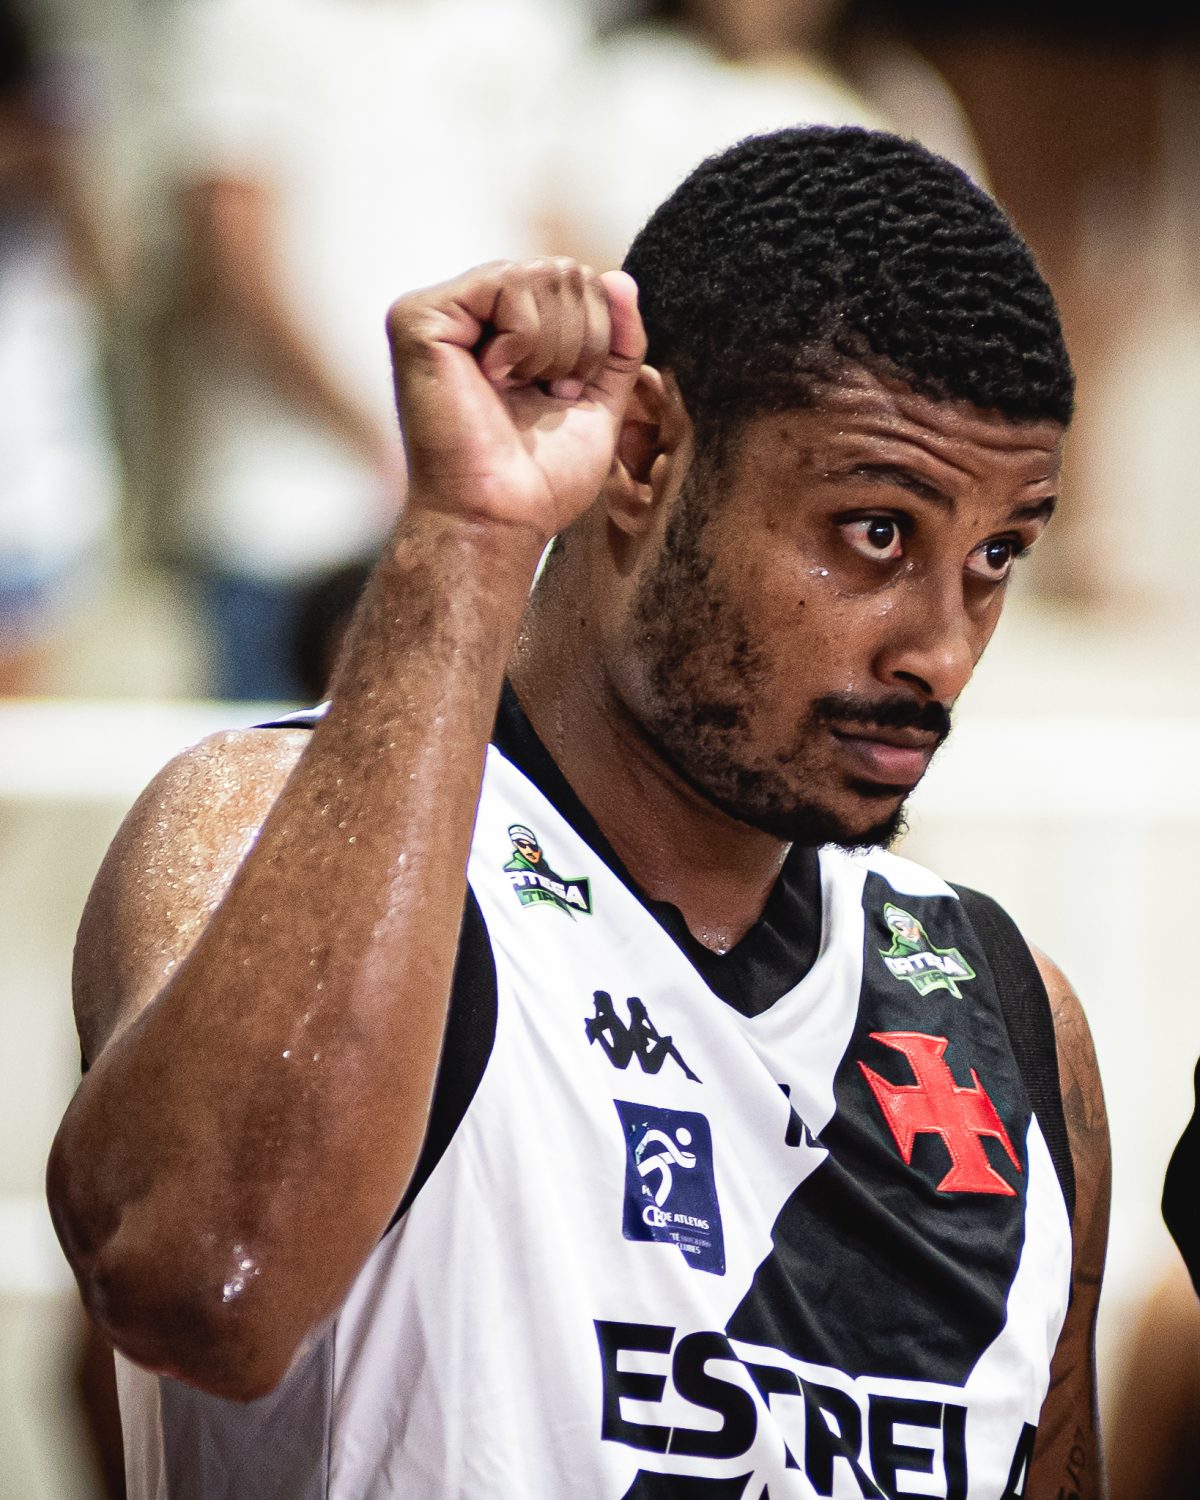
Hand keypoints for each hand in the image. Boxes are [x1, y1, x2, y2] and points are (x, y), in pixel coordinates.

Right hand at [386, 259, 644, 544]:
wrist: (500, 516)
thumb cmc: (541, 478)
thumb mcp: (600, 400)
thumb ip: (616, 341)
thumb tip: (620, 278)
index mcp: (504, 329)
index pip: (576, 283)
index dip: (595, 336)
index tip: (565, 394)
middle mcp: (470, 313)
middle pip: (563, 270)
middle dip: (580, 340)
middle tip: (548, 394)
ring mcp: (441, 311)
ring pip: (540, 272)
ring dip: (554, 346)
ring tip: (523, 390)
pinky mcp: (420, 316)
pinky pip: (507, 282)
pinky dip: (523, 338)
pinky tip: (496, 378)